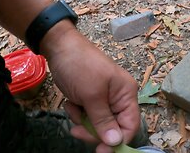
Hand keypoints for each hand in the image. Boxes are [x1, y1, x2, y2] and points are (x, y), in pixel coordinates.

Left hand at [41, 20, 139, 152]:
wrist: (59, 46)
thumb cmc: (80, 66)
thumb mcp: (92, 95)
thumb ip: (104, 120)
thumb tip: (115, 143)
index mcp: (126, 94)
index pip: (130, 126)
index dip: (117, 141)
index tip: (100, 151)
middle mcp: (119, 97)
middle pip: (113, 127)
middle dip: (94, 130)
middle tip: (77, 131)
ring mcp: (104, 98)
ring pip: (98, 124)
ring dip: (83, 120)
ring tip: (74, 107)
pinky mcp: (90, 98)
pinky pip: (87, 116)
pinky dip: (77, 113)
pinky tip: (71, 102)